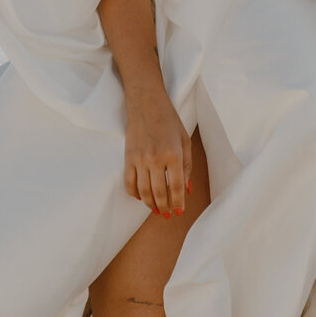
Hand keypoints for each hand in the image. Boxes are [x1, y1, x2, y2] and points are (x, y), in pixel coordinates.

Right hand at [124, 94, 192, 215]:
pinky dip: (134, 193)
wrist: (146, 102)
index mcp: (173, 154)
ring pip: (143, 191)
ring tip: (155, 209)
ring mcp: (139, 159)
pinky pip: (129, 182)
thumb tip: (187, 189)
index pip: (176, 187)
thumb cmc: (169, 119)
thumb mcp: (185, 140)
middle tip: (167, 214)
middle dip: (164, 207)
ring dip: (150, 204)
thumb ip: (187, 165)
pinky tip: (140, 197)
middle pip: (159, 193)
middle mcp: (156, 159)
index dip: (178, 203)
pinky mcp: (127, 157)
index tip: (179, 211)